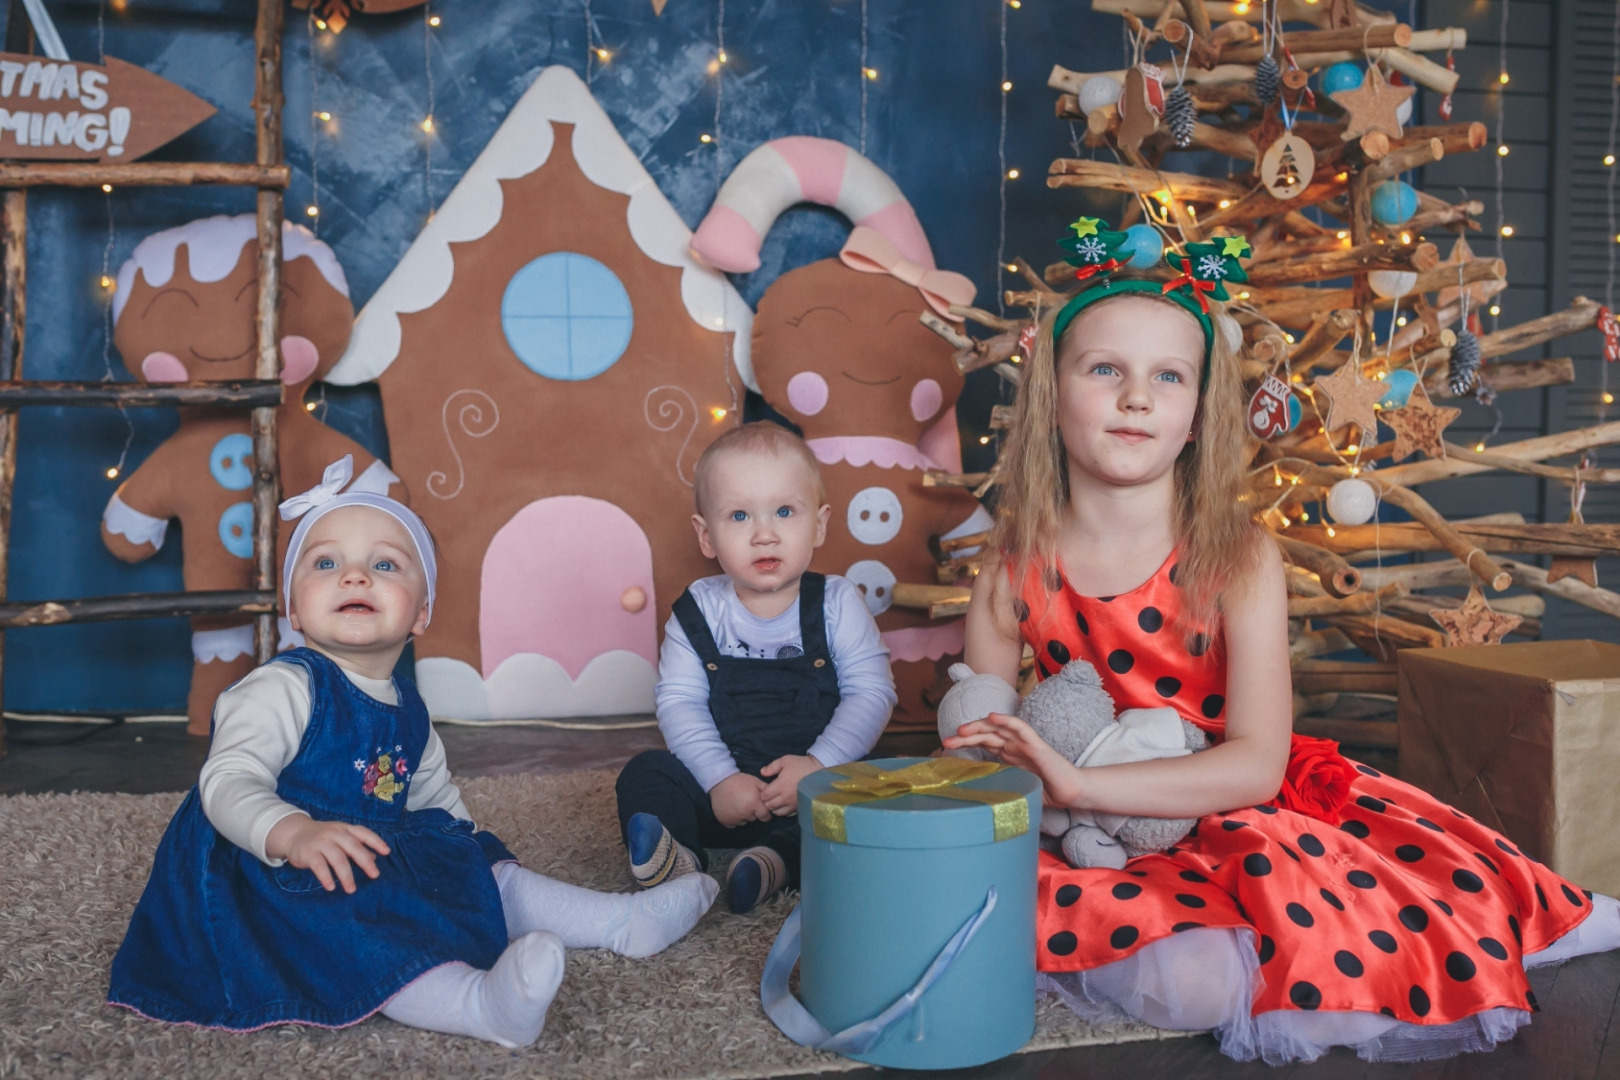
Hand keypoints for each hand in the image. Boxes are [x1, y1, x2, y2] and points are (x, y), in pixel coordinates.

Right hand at [265, 813, 390, 893]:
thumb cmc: (323, 838)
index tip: (387, 852)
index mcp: (345, 829)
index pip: (363, 833)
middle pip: (353, 846)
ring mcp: (321, 842)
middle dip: (365, 861)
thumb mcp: (340, 838)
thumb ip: (356, 846)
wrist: (294, 834)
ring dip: (346, 875)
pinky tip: (331, 887)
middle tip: (375, 875)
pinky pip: (319, 865)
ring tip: (351, 889)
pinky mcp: (308, 853)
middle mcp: (334, 833)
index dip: (376, 841)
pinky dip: (326, 876)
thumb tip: (374, 858)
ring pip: (337, 858)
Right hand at [710, 772, 770, 826]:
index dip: (765, 813)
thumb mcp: (755, 782)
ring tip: (739, 804)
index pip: (766, 817)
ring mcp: (735, 818)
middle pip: (755, 819)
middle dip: (754, 813)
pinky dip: (734, 819)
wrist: (719, 780)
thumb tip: (776, 797)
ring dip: (744, 816)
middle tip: (747, 803)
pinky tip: (732, 809)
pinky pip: (734, 824)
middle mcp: (745, 813)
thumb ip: (767, 791)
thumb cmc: (740, 780)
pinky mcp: (725, 821)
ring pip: (744, 822)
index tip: (761, 808)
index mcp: (754, 803)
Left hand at [759, 754, 823, 815]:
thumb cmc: (801, 765)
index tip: (768, 787)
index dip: (763, 792)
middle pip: (769, 806)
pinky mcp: (800, 807)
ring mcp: (793, 804)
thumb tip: (762, 772)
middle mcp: (786, 797)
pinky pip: (788, 814)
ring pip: (777, 812)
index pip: (764, 796)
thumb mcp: (786, 760)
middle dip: (767, 800)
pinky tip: (786, 803)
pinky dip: (784, 811)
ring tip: (778, 799)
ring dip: (775, 807)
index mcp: (780, 785)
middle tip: (771, 793)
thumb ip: (772, 767)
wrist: (819, 771)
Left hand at [944, 712, 1080, 806]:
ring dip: (979, 726)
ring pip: (998, 728)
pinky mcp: (1036, 744)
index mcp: (1008, 754)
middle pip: (985, 734)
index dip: (965, 742)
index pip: (982, 743)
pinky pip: (1020, 727)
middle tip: (946, 740)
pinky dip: (1007, 720)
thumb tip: (976, 806)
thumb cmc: (1046, 792)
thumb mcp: (1014, 790)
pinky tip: (992, 717)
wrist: (1071, 793)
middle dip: (965, 735)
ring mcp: (1024, 743)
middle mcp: (1014, 745)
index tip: (946, 748)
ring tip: (962, 729)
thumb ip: (999, 791)